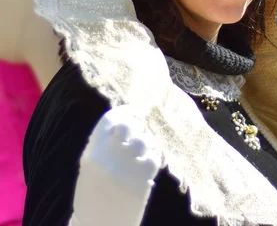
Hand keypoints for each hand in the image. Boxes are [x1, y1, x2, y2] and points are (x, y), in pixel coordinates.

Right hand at [69, 104, 160, 225]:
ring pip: (144, 140)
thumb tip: (121, 123)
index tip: (132, 111)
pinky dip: (154, 157)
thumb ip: (102, 145)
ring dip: (147, 143)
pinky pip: (154, 156)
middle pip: (129, 126)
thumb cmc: (92, 197)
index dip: (124, 112)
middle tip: (141, 127)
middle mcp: (109, 156)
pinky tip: (150, 163)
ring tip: (143, 151)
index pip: (110, 120)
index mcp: (92, 154)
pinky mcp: (142, 177)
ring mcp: (127, 166)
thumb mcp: (89, 168)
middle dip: (138, 124)